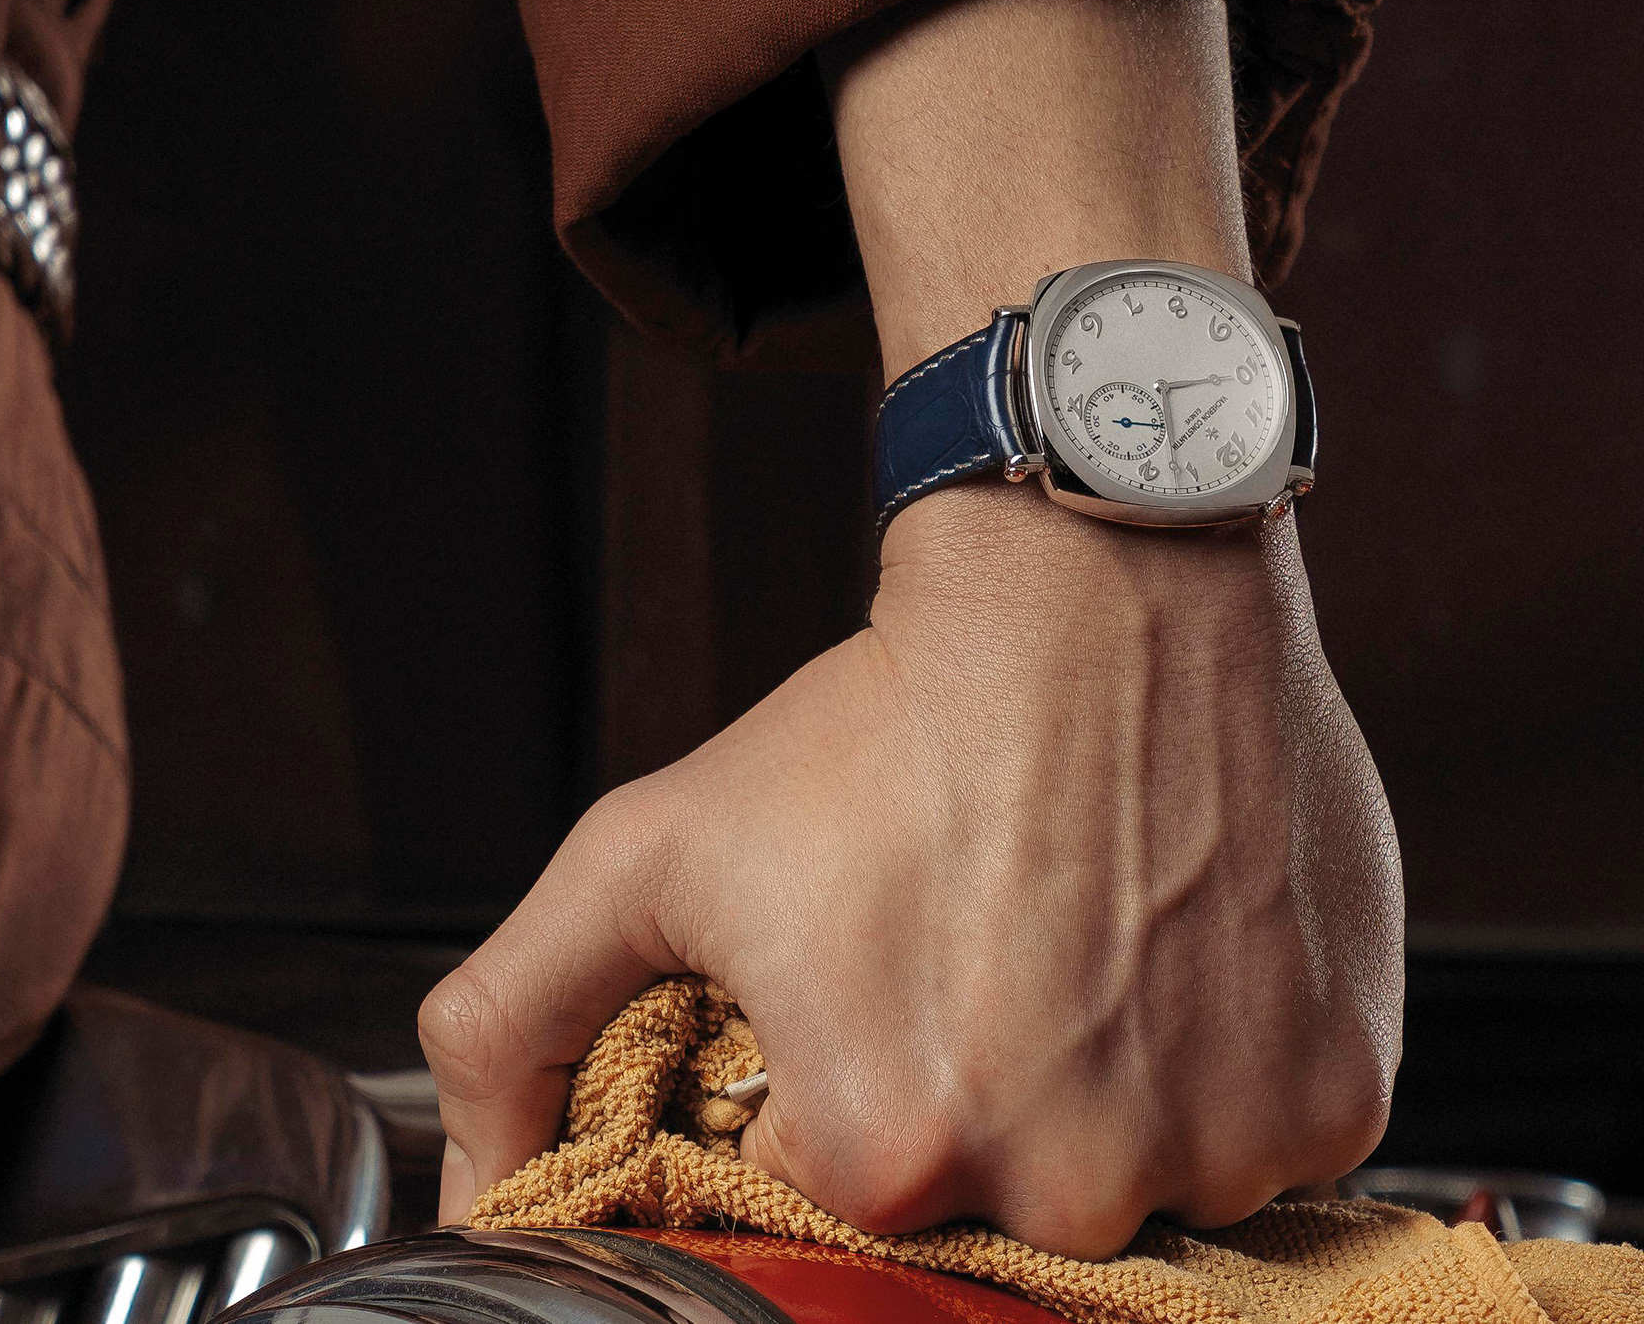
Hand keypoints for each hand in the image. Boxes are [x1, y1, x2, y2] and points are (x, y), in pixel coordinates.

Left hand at [420, 484, 1402, 1256]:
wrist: (1091, 592)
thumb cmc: (876, 722)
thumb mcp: (647, 853)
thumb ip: (512, 1023)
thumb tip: (470, 1190)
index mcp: (885, 1146)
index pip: (835, 1203)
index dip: (834, 1098)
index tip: (865, 999)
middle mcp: (1067, 1178)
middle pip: (985, 1209)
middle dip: (962, 1106)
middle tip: (967, 962)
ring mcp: (1217, 1147)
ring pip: (1127, 1189)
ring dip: (1094, 1097)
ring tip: (1068, 950)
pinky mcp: (1331, 1098)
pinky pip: (1256, 1147)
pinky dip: (1210, 1072)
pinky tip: (1160, 957)